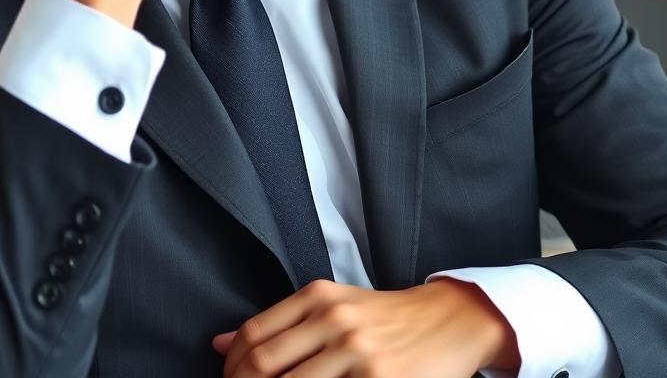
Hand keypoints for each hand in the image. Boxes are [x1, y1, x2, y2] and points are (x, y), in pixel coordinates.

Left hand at [212, 277, 520, 376]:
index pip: (252, 337)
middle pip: (262, 366)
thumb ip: (279, 324)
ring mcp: (356, 351)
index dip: (231, 369)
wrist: (448, 320)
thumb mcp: (332, 305)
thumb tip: (218, 345)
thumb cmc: (384, 317)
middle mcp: (333, 319)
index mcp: (317, 297)